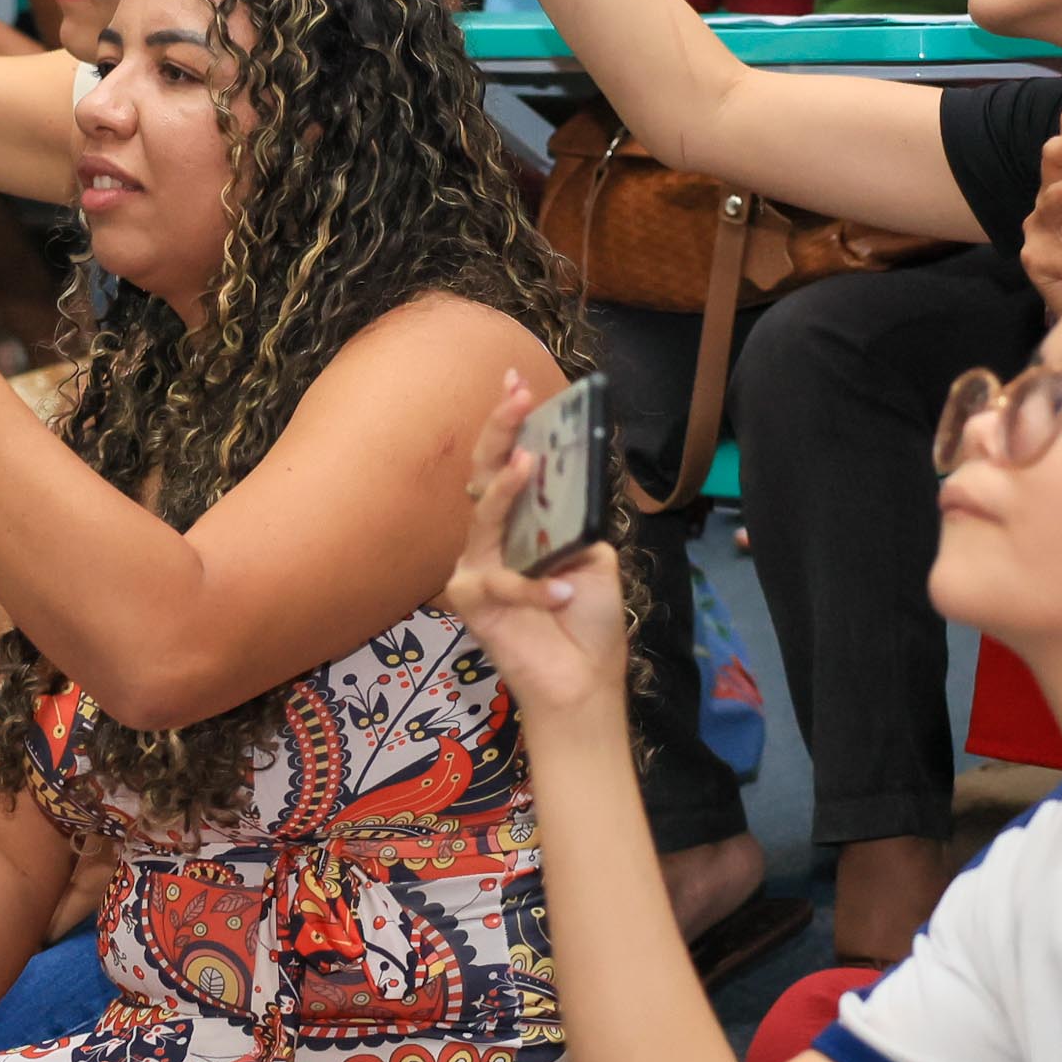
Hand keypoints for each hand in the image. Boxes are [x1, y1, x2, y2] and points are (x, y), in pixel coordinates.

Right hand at [441, 368, 628, 730]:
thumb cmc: (588, 621)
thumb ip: (573, 519)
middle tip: (516, 395)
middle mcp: (494, 537)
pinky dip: (535, 589)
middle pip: (485, 475)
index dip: (511, 423)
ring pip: (483, 516)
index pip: (510, 463)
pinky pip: (499, 580)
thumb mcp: (593, 555)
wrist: (582, 681)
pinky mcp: (469, 599)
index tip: (518, 380)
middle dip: (499, 431)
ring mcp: (477, 565)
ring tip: (528, 463)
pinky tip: (562, 594)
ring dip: (506, 490)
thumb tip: (563, 479)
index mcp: (523, 523)